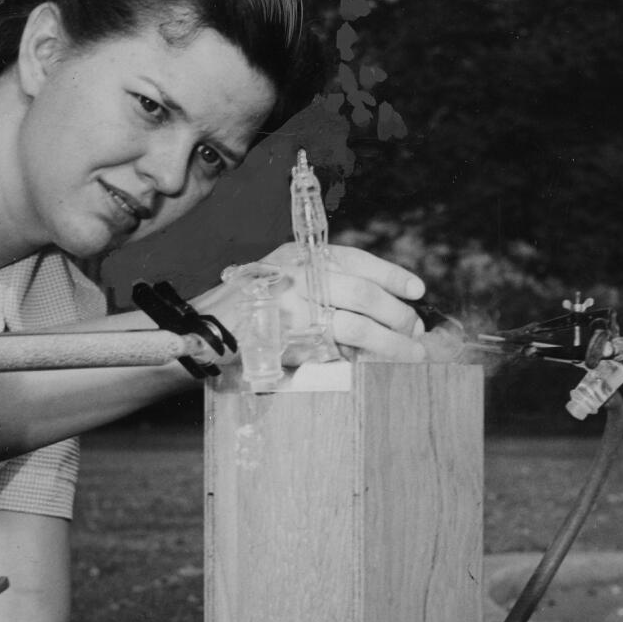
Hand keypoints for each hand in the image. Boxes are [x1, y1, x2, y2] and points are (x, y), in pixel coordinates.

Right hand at [202, 242, 426, 363]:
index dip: (392, 275)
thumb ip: (322, 283)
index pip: (357, 259)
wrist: (204, 329)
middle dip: (397, 314)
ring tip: (412, 355)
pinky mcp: (290, 342)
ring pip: (357, 325)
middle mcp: (298, 276)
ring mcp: (293, 309)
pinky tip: (374, 365)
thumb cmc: (249, 306)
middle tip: (416, 331)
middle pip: (363, 293)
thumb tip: (379, 305)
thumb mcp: (282, 276)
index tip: (418, 291)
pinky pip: (336, 351)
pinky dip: (360, 359)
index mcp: (300, 256)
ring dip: (390, 343)